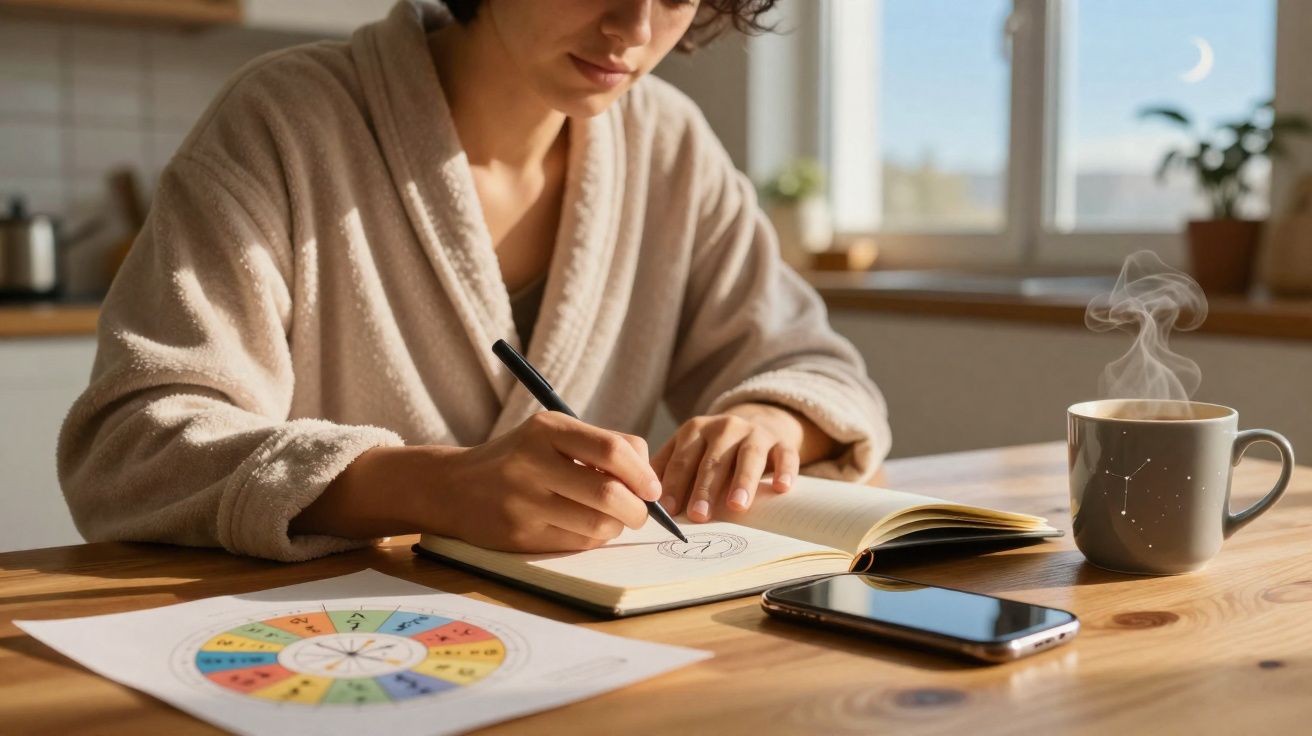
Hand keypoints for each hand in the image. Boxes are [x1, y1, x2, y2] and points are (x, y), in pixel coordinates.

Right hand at [437, 412, 662, 550]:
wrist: (453, 487)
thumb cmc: (518, 459)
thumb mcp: (551, 435)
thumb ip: (600, 447)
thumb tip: (651, 478)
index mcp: (547, 429)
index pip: (612, 450)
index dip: (643, 473)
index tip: (652, 488)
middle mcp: (533, 463)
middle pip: (609, 493)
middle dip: (638, 509)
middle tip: (640, 512)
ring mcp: (524, 502)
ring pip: (597, 524)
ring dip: (616, 527)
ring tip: (610, 519)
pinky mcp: (519, 535)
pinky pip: (576, 543)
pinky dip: (592, 538)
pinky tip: (583, 527)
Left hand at [651, 403, 802, 521]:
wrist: (759, 423)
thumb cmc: (715, 449)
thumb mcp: (688, 451)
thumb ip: (667, 471)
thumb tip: (644, 504)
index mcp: (695, 430)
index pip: (682, 460)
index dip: (673, 483)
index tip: (667, 509)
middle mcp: (724, 427)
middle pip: (713, 460)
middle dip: (704, 488)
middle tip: (698, 515)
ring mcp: (755, 433)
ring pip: (748, 456)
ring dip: (742, 481)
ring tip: (737, 506)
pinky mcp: (781, 442)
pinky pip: (785, 455)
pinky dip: (784, 470)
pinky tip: (780, 488)